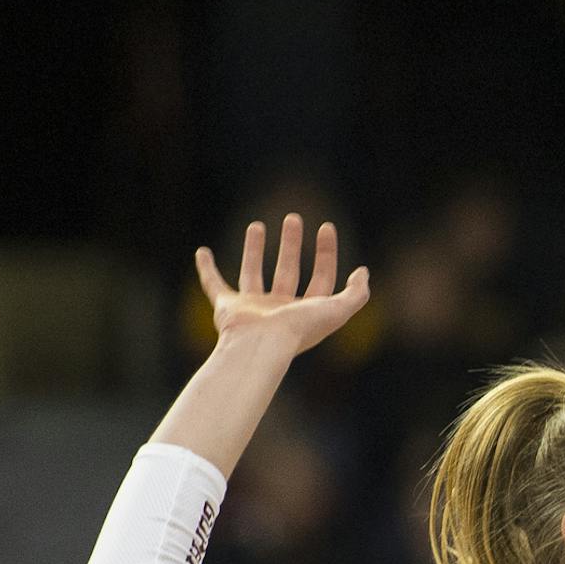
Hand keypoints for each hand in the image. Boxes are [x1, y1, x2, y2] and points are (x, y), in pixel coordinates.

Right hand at [195, 213, 369, 355]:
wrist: (260, 345)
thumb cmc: (299, 329)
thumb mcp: (338, 310)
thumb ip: (357, 294)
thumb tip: (362, 272)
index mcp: (307, 312)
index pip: (322, 278)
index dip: (327, 253)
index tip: (326, 227)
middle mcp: (280, 310)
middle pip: (288, 270)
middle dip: (291, 244)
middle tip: (293, 218)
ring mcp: (252, 309)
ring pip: (253, 272)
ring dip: (254, 249)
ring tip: (257, 225)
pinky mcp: (227, 308)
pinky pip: (214, 285)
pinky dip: (206, 270)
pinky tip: (202, 252)